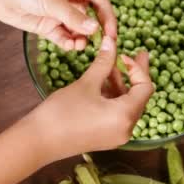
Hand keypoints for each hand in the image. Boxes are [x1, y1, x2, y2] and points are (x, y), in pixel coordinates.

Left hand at [0, 0, 115, 49]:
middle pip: (91, 19)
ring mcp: (59, 14)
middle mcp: (71, 1)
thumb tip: (96, 30)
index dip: (108, 19)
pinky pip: (63, 37)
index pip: (101, 4)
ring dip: (81, 40)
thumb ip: (74, 17)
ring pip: (77, 31)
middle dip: (95, 33)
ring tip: (79, 46)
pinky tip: (69, 46)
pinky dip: (68, 43)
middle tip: (100, 47)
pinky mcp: (47, 26)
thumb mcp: (53, 0)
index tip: (112, 35)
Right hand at [24, 35, 153, 161]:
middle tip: (136, 54)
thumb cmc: (62, 112)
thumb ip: (104, 62)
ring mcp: (117, 135)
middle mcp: (126, 129)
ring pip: (128, 104)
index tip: (123, 55)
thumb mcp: (86, 84)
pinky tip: (104, 82)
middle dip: (135, 75)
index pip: (145, 87)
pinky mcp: (106, 137)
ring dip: (122, 85)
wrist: (38, 142)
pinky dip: (114, 97)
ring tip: (112, 65)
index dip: (138, 68)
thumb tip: (112, 41)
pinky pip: (118, 113)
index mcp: (125, 116)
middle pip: (140, 97)